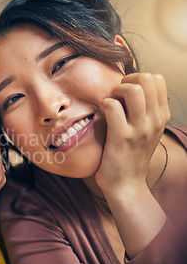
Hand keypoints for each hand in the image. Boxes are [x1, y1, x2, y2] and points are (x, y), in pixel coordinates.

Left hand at [96, 73, 169, 196]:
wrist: (126, 185)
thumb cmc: (129, 154)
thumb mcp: (145, 130)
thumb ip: (142, 109)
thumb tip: (128, 86)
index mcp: (161, 116)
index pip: (157, 79)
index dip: (137, 78)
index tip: (125, 92)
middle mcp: (155, 120)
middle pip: (146, 79)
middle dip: (126, 81)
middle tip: (116, 95)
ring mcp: (140, 129)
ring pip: (132, 90)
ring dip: (115, 91)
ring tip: (110, 104)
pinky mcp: (121, 137)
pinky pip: (112, 106)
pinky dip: (104, 104)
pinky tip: (102, 114)